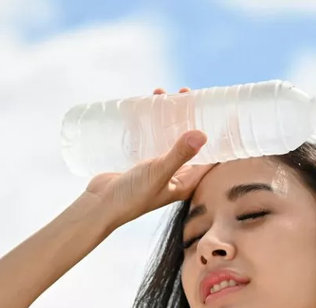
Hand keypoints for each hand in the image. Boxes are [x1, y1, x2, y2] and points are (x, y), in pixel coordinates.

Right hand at [77, 87, 214, 230]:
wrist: (100, 205)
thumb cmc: (132, 196)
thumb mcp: (159, 172)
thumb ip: (180, 154)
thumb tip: (203, 134)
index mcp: (186, 182)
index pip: (209, 156)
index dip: (215, 134)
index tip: (215, 110)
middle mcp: (175, 174)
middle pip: (189, 141)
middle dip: (188, 116)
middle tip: (185, 93)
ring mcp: (157, 167)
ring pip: (168, 136)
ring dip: (167, 115)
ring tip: (162, 94)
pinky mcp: (140, 162)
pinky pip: (151, 138)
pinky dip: (151, 122)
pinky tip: (146, 107)